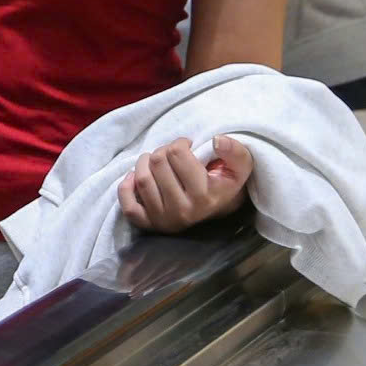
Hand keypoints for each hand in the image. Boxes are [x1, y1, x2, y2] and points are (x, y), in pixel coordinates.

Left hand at [120, 135, 253, 233]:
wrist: (218, 209)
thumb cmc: (224, 182)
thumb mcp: (239, 167)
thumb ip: (235, 151)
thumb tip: (217, 140)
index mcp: (205, 196)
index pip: (177, 153)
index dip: (180, 143)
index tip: (187, 147)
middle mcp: (184, 211)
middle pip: (157, 162)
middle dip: (162, 150)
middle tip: (170, 154)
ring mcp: (165, 220)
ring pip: (142, 179)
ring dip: (144, 162)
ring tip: (155, 161)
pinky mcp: (150, 225)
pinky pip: (129, 206)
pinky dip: (126, 188)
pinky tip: (135, 178)